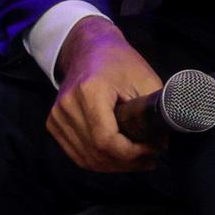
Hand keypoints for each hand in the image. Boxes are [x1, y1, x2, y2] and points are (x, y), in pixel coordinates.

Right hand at [48, 16, 165, 171]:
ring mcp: (57, 115)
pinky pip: (77, 154)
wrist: (88, 49)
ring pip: (86, 158)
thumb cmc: (119, 61)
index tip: (152, 149)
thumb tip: (161, 144)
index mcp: (89, 91)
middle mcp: (67, 105)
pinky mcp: (53, 122)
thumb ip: (154, 113)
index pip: (106, 140)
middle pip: (97, 153)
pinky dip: (98, 161)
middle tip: (150, 158)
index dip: (132, 154)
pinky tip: (117, 157)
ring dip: (114, 165)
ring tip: (137, 159)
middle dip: (127, 162)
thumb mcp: (145, 80)